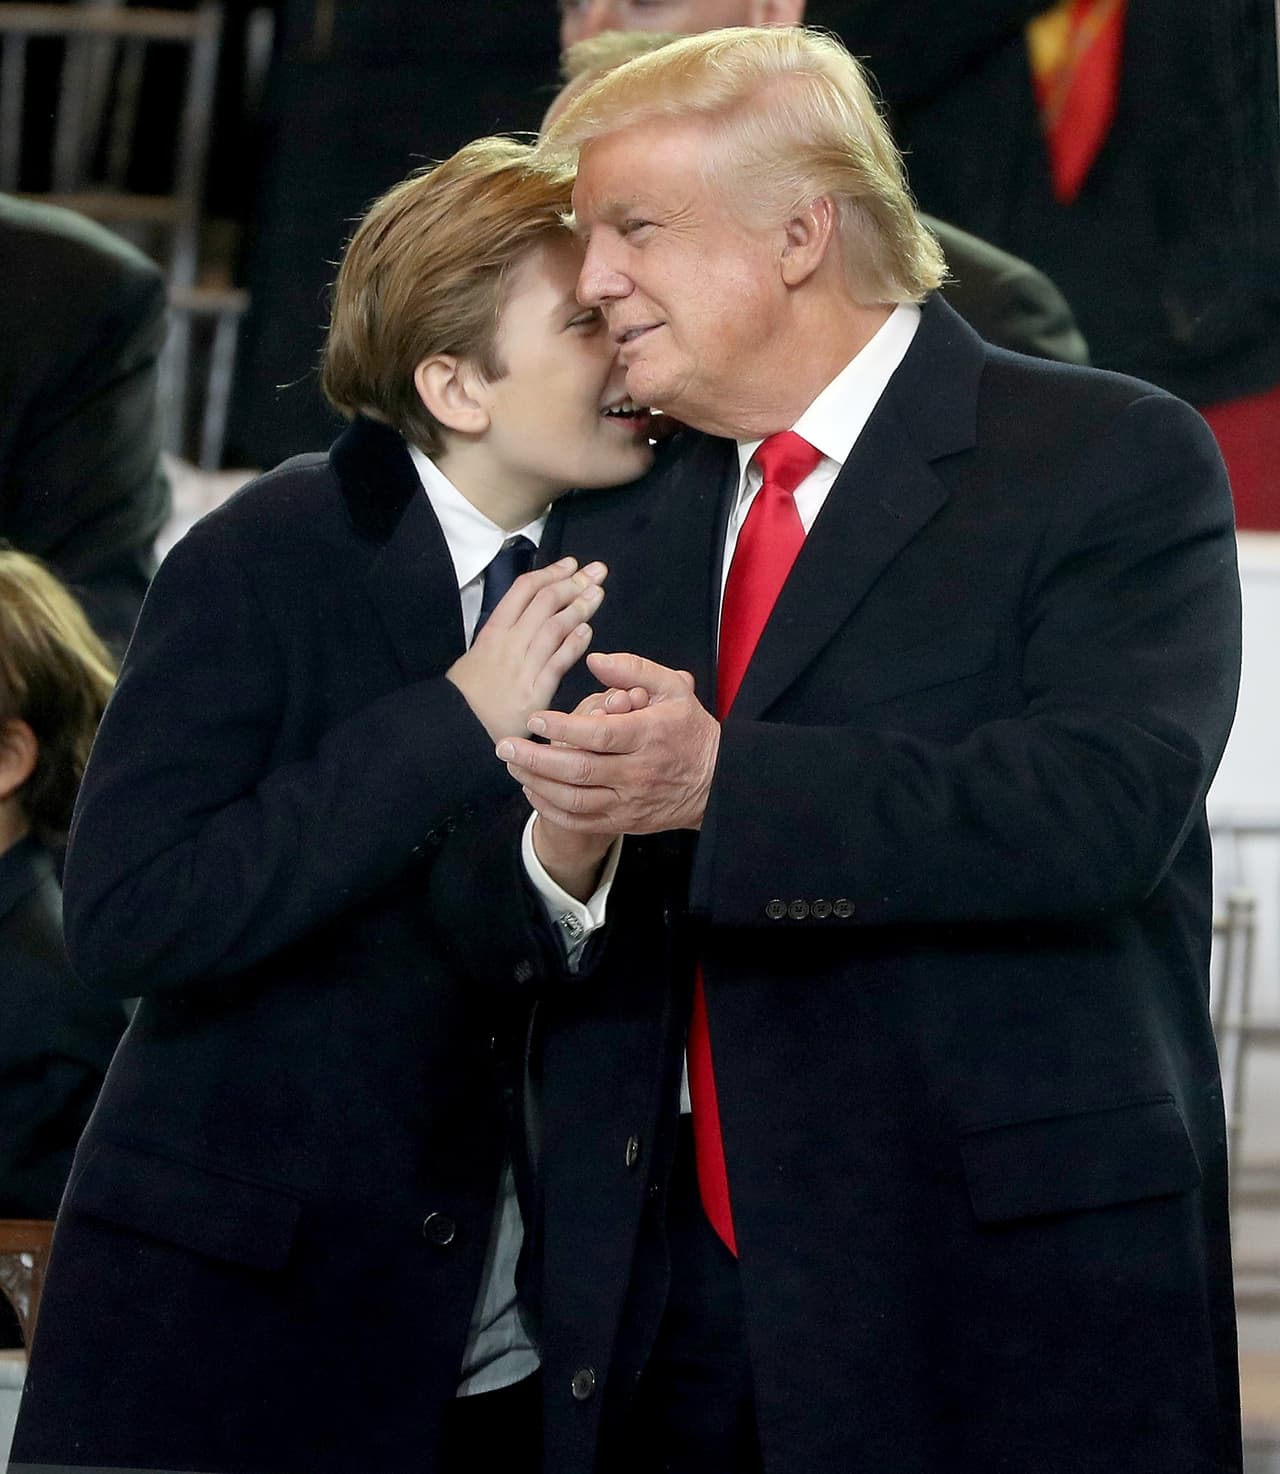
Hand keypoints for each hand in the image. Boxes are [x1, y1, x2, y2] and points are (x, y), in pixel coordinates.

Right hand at [447, 558, 605, 741]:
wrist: (458, 728)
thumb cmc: (468, 694)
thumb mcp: (478, 653)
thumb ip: (505, 634)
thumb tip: (530, 613)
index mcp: (494, 631)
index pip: (524, 590)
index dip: (551, 573)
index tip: (571, 564)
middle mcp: (509, 644)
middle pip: (545, 602)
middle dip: (574, 582)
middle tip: (597, 571)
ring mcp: (522, 667)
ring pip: (554, 627)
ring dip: (579, 607)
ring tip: (597, 593)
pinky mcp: (534, 693)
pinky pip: (557, 663)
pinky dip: (574, 645)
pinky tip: (588, 631)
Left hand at [497, 652, 718, 834]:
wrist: (716, 782)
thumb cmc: (689, 729)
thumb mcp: (672, 688)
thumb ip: (634, 669)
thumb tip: (594, 660)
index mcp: (649, 735)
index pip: (600, 734)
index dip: (563, 729)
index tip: (534, 719)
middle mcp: (638, 772)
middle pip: (579, 770)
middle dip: (536, 759)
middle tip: (504, 745)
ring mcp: (630, 801)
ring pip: (575, 800)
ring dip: (538, 784)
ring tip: (513, 765)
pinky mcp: (625, 821)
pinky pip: (582, 821)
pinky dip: (552, 809)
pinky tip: (533, 791)